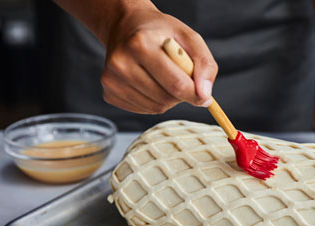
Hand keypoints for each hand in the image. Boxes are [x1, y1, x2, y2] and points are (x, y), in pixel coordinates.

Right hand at [100, 6, 217, 113]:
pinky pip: (143, 110)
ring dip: (168, 99)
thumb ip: (204, 65)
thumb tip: (205, 96)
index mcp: (141, 44)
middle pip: (166, 99)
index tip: (204, 96)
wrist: (126, 27)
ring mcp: (111, 80)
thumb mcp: (189, 38)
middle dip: (181, 94)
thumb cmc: (160, 32)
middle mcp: (121, 63)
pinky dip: (154, 102)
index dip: (195, 94)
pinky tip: (150, 83)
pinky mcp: (109, 93)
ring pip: (155, 108)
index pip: (176, 84)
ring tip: (164, 77)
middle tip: (179, 76)